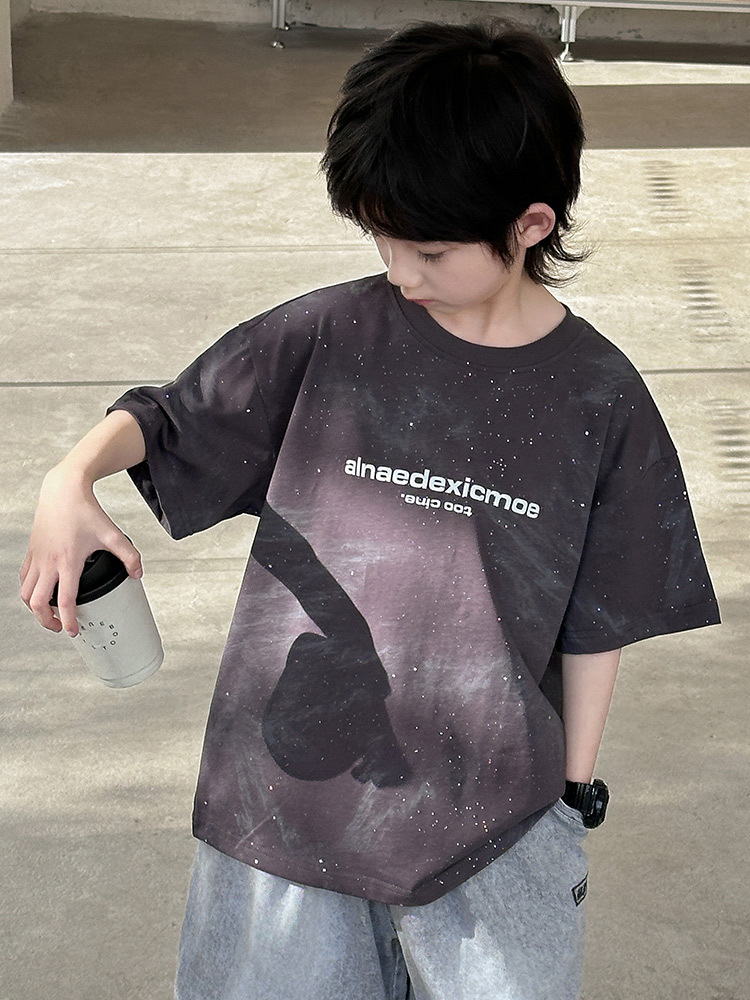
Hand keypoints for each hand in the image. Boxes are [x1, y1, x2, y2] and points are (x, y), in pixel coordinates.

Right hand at [20, 466, 141, 636]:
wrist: (63, 490)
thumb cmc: (85, 511)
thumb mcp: (113, 534)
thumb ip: (129, 556)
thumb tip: (137, 574)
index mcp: (68, 561)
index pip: (65, 600)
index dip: (69, 620)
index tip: (74, 631)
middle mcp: (48, 562)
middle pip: (38, 603)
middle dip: (47, 621)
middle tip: (60, 627)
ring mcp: (37, 558)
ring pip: (26, 593)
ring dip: (35, 608)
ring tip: (49, 614)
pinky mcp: (31, 552)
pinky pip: (24, 578)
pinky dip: (29, 591)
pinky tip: (40, 592)